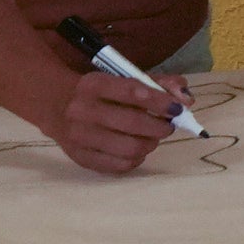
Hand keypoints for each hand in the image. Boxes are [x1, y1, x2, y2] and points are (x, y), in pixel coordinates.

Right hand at [54, 64, 186, 177]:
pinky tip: (137, 150)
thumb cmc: (101, 91)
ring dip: (150, 144)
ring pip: (128, 148)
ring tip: (153, 138)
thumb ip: (159, 84)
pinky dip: (136, 159)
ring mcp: (78, 136)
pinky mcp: (79, 157)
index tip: (177, 108)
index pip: (133, 92)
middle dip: (160, 127)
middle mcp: (82, 110)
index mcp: (94, 84)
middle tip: (168, 126)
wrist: (56, 105)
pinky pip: (118, 165)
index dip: (160, 102)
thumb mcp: (124, 77)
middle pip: (133, 124)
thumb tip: (187, 100)